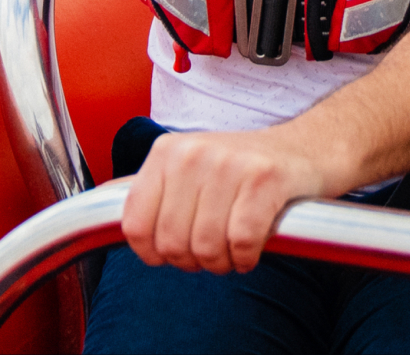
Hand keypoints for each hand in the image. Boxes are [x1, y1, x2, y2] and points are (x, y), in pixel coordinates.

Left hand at [121, 128, 324, 274]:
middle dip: (195, 261)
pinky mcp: (265, 178)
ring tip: (234, 246)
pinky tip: (254, 247)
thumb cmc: (245, 168)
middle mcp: (193, 152)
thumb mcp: (191, 169)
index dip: (154, 253)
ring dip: (224, 262)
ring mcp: (229, 163)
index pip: (135, 225)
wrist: (308, 147)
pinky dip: (248, 256)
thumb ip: (154, 194)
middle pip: (172, 244)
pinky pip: (242, 242)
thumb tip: (102, 219)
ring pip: (207, 247)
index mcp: (167, 151)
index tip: (176, 250)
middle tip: (215, 248)